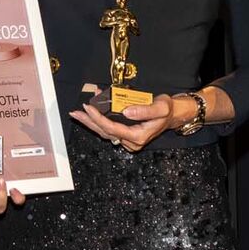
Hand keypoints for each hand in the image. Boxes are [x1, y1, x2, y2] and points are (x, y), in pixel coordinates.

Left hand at [67, 93, 183, 153]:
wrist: (173, 115)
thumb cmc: (167, 111)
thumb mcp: (161, 107)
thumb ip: (144, 110)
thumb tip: (126, 111)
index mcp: (138, 136)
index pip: (113, 128)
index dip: (98, 118)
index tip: (89, 107)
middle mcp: (131, 142)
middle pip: (105, 132)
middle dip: (89, 122)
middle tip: (75, 112)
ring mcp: (128, 140)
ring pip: (105, 132)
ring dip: (91, 122)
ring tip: (78, 113)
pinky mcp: (126, 135)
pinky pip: (109, 129)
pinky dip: (99, 120)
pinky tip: (93, 111)